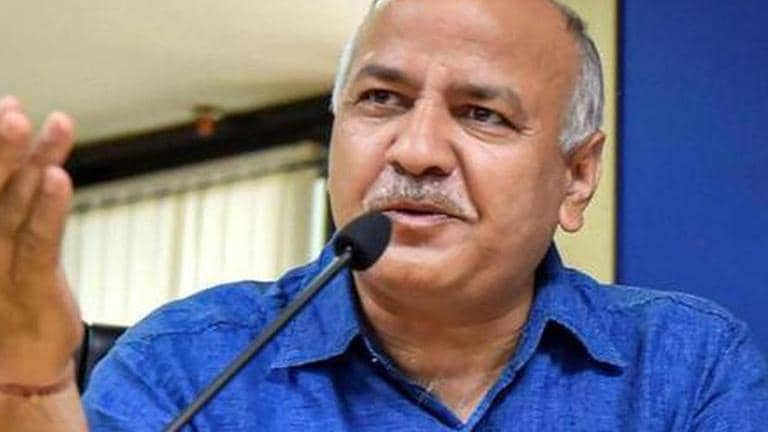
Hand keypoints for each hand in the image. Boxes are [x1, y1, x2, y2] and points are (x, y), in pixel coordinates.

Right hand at [0, 96, 81, 386]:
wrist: (22, 370)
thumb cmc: (13, 302)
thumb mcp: (14, 247)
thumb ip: (21, 200)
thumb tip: (40, 162)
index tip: (9, 103)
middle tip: (10, 109)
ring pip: (7, 206)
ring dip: (18, 163)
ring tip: (23, 120)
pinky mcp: (31, 288)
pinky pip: (39, 242)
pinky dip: (50, 210)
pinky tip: (58, 176)